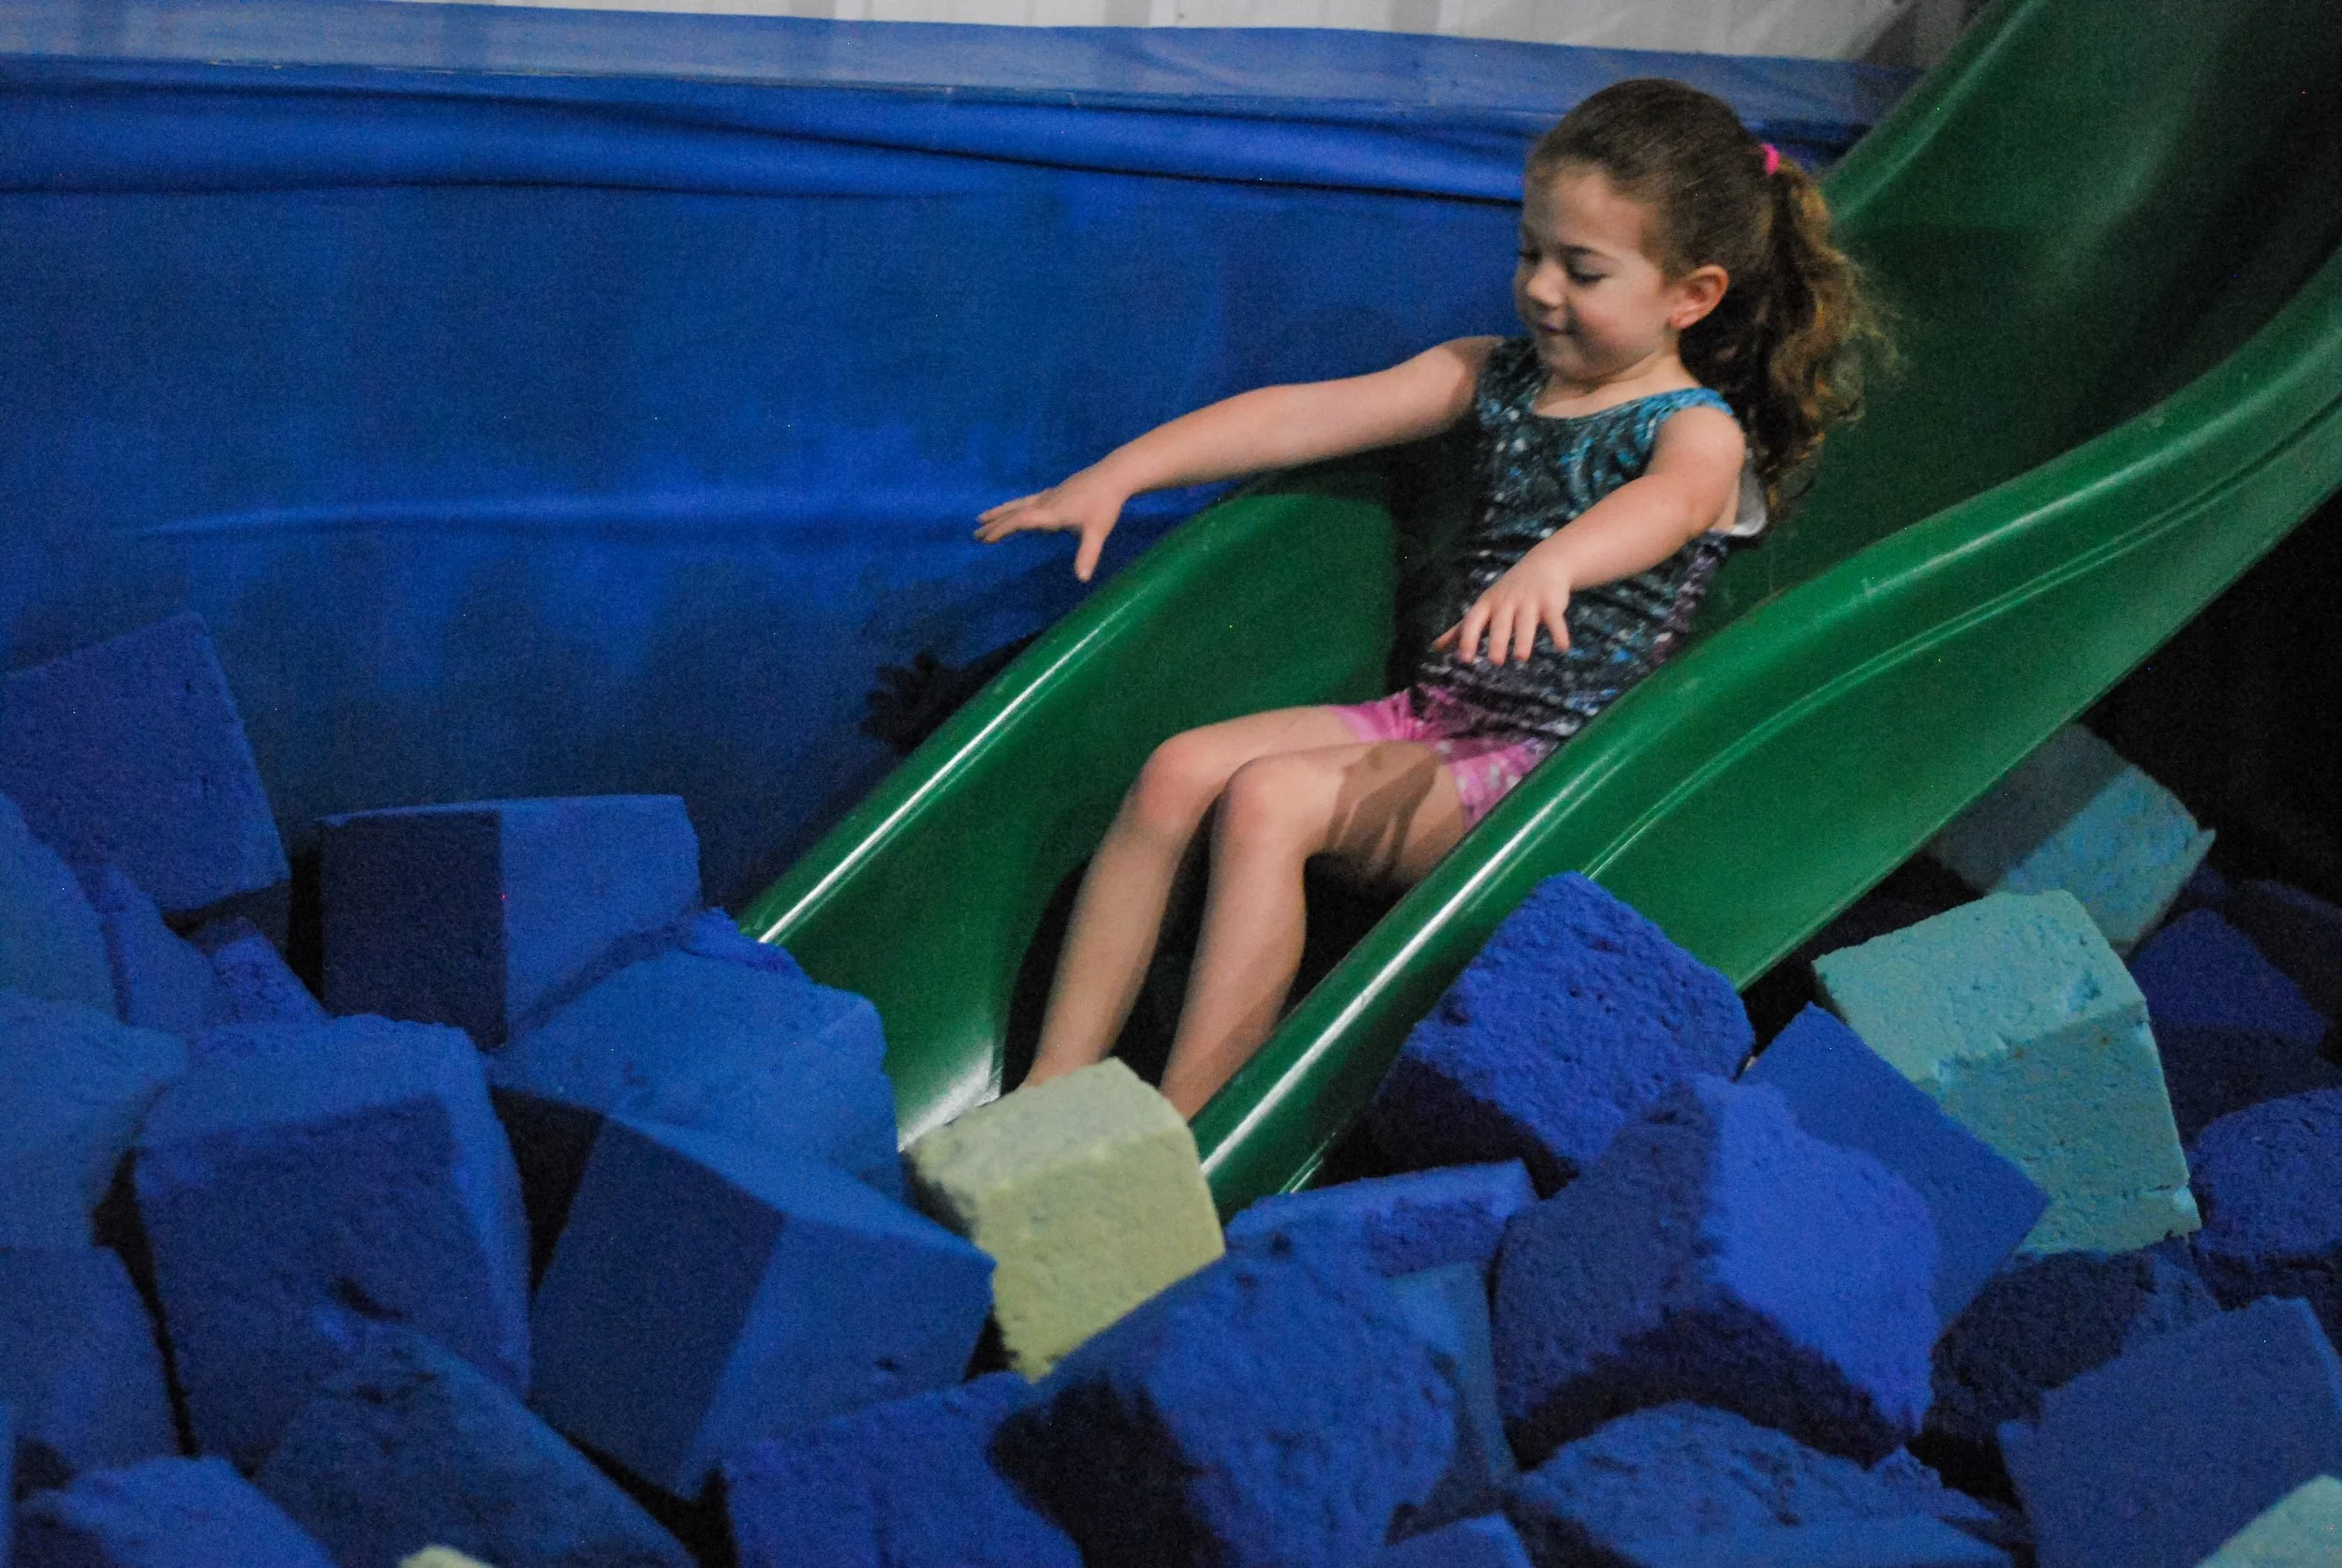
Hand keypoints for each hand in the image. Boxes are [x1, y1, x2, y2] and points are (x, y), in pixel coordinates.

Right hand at [973, 469, 1128, 581]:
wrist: (1113, 476)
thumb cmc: (1104, 505)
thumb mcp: (1097, 532)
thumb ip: (1087, 554)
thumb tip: (1082, 578)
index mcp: (1050, 513)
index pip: (1019, 521)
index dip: (1001, 530)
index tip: (985, 539)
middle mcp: (1045, 503)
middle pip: (1013, 513)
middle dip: (994, 524)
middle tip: (975, 534)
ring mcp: (1049, 495)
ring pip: (1018, 504)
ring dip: (999, 512)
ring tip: (982, 517)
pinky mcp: (1056, 491)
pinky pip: (1028, 500)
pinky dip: (1016, 506)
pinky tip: (1018, 509)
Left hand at [1434, 547, 1573, 664]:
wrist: (1543, 565)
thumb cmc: (1505, 594)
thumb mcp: (1482, 608)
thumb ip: (1461, 630)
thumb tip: (1435, 648)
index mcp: (1487, 605)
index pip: (1474, 622)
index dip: (1468, 639)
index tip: (1464, 659)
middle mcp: (1506, 603)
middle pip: (1501, 623)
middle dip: (1497, 641)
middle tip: (1494, 661)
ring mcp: (1529, 602)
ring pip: (1526, 623)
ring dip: (1524, 639)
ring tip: (1521, 657)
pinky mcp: (1551, 603)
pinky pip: (1555, 619)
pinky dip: (1559, 632)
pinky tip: (1562, 647)